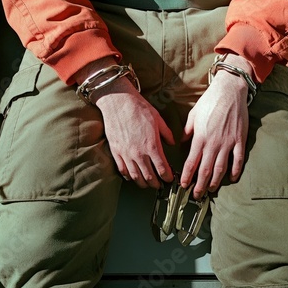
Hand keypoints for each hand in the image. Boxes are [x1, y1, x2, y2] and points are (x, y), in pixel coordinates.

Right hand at [75, 57, 174, 188]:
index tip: (169, 178)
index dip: (167, 177)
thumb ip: (166, 134)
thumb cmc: (138, 108)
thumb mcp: (158, 119)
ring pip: (136, 177)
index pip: (162, 169)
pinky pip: (122, 170)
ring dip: (143, 183)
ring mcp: (126, 154)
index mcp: (152, 146)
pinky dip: (128, 176)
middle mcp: (139, 153)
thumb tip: (172, 142)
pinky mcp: (116, 152)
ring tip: (147, 184)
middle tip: (159, 185)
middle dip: (156, 184)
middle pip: (149, 177)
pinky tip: (132, 176)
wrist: (118, 102)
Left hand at [180, 54, 252, 198]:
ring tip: (211, 190)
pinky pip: (238, 159)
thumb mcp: (193, 114)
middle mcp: (213, 143)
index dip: (187, 175)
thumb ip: (188, 130)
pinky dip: (236, 171)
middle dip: (200, 184)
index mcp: (200, 137)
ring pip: (221, 168)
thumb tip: (182, 143)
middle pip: (205, 169)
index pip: (191, 162)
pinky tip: (232, 179)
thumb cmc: (210, 101)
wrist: (230, 90)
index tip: (183, 185)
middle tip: (196, 195)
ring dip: (215, 181)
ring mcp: (228, 142)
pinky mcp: (240, 140)